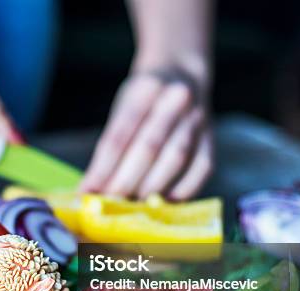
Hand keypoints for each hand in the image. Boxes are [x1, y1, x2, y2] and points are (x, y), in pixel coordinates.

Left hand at [80, 71, 212, 199]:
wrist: (182, 73)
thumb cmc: (143, 100)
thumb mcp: (122, 109)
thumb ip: (111, 146)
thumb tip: (93, 189)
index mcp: (145, 89)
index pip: (119, 135)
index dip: (102, 169)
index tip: (87, 193)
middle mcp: (175, 99)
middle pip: (147, 148)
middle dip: (125, 182)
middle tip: (108, 205)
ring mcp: (198, 118)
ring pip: (175, 158)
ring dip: (151, 188)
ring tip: (131, 209)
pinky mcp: (211, 137)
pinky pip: (201, 168)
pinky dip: (183, 190)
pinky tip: (164, 205)